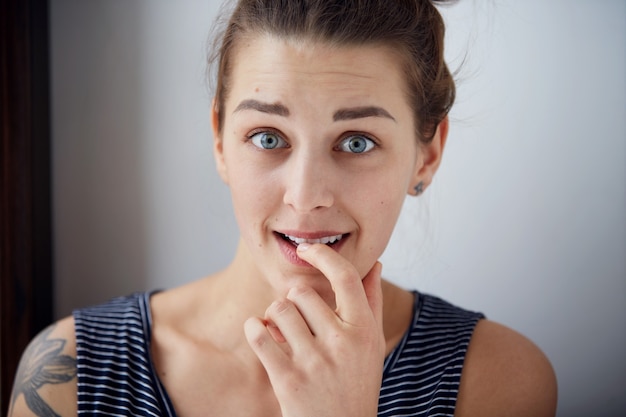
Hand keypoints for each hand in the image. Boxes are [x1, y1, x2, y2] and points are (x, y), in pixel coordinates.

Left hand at [244, 243, 384, 416]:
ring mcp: (313, 361)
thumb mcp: (372, 344)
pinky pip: (258, 334)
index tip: (307, 250)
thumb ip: (372, 302)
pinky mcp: (287, 379)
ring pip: (278, 309)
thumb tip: (374, 263)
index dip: (323, 256)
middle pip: (301, 293)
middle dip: (293, 301)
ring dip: (274, 316)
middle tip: (296, 317)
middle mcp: (341, 343)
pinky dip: (254, 328)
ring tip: (281, 330)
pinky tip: (261, 333)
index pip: (345, 277)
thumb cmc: (356, 383)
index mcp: (363, 331)